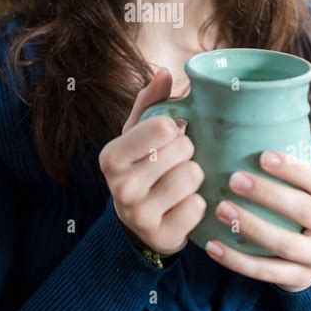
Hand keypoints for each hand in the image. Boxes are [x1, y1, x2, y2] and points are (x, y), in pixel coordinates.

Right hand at [98, 67, 205, 255]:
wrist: (140, 223)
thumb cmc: (143, 166)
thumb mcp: (139, 133)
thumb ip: (151, 101)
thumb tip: (164, 72)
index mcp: (111, 156)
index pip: (164, 125)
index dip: (176, 129)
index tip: (168, 139)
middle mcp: (120, 187)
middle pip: (183, 149)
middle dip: (188, 153)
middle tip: (175, 163)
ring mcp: (139, 216)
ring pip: (193, 177)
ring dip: (195, 178)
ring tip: (181, 184)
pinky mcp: (162, 237)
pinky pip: (199, 207)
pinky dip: (198, 205)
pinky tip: (184, 206)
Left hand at [205, 150, 310, 291]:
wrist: (309, 252)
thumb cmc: (295, 203)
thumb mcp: (300, 183)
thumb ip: (281, 162)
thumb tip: (231, 126)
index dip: (293, 168)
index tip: (262, 156)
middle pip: (305, 210)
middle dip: (268, 194)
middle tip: (234, 179)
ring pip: (286, 244)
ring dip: (251, 226)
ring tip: (220, 209)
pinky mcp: (301, 280)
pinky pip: (267, 272)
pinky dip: (237, 260)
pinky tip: (212, 246)